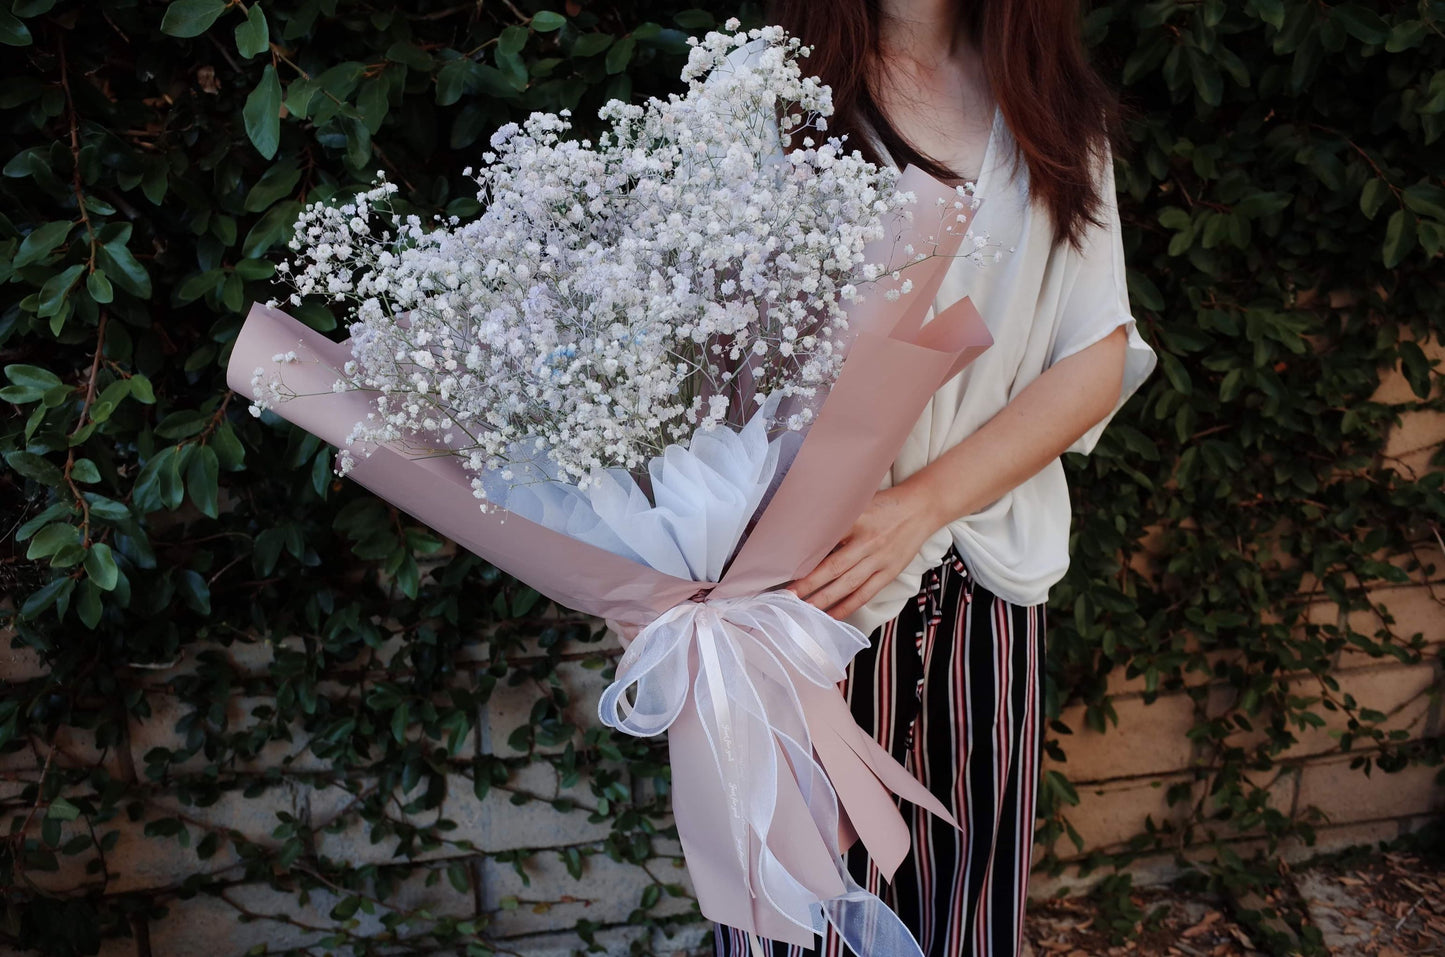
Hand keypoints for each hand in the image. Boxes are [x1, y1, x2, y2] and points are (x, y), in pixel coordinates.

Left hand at [788, 483, 941, 620]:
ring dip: (824, 599)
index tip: (784, 567)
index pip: (825, 540)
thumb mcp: (858, 503)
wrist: (921, 508)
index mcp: (856, 520)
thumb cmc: (885, 505)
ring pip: (848, 584)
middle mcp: (867, 541)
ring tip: (804, 609)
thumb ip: (836, 518)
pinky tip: (831, 615)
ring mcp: (879, 559)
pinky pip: (866, 594)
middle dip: (808, 584)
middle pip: (833, 567)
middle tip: (787, 596)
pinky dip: (848, 606)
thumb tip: (807, 534)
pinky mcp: (890, 572)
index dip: (805, 556)